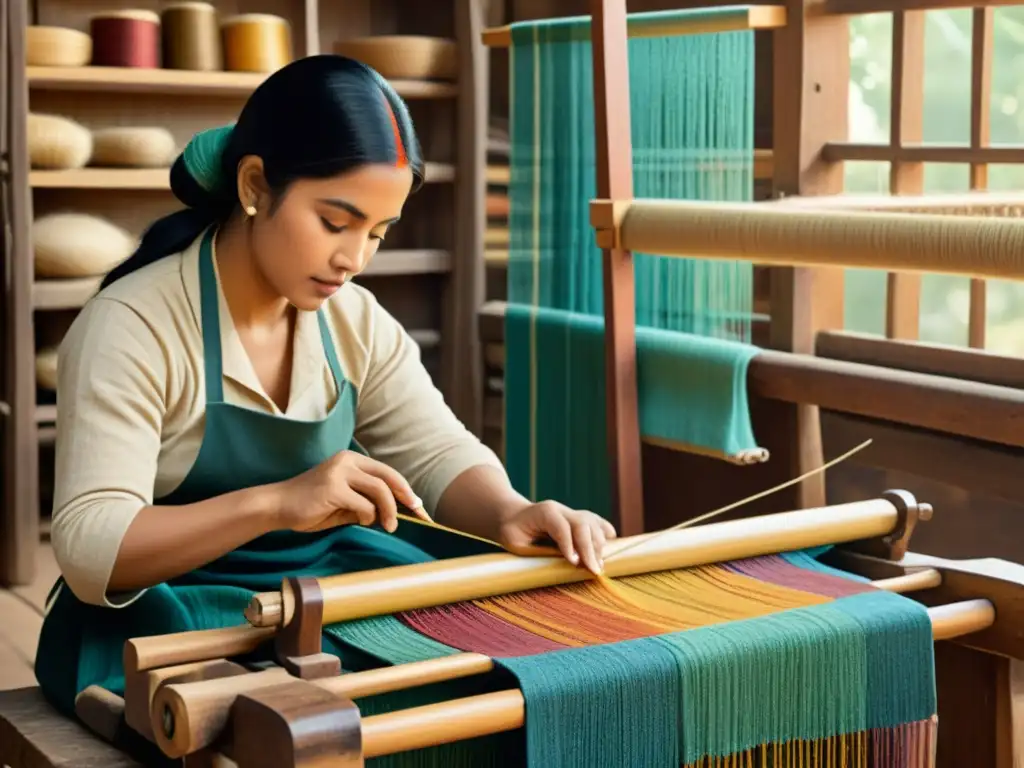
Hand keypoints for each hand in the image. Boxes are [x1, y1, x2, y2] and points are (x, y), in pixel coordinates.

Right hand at [271, 450, 427, 533]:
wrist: (277, 506)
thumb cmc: (311, 507)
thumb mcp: (344, 502)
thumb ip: (366, 502)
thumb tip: (395, 512)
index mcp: (351, 460)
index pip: (387, 473)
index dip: (405, 490)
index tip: (419, 506)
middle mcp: (347, 461)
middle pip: (389, 478)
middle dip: (406, 498)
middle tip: (417, 514)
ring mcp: (339, 473)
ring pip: (380, 490)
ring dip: (389, 511)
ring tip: (389, 526)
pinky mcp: (333, 488)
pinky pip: (364, 504)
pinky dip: (368, 516)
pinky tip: (362, 521)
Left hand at [498, 500, 616, 573]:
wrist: (513, 517)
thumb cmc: (513, 533)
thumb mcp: (515, 542)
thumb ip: (536, 551)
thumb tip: (559, 566)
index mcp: (544, 512)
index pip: (562, 527)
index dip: (570, 545)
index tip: (576, 564)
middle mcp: (561, 509)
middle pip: (582, 524)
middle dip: (590, 548)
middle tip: (594, 571)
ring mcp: (571, 512)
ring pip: (593, 524)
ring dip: (599, 545)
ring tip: (598, 566)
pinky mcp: (578, 518)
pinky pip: (597, 523)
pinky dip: (605, 534)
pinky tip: (609, 547)